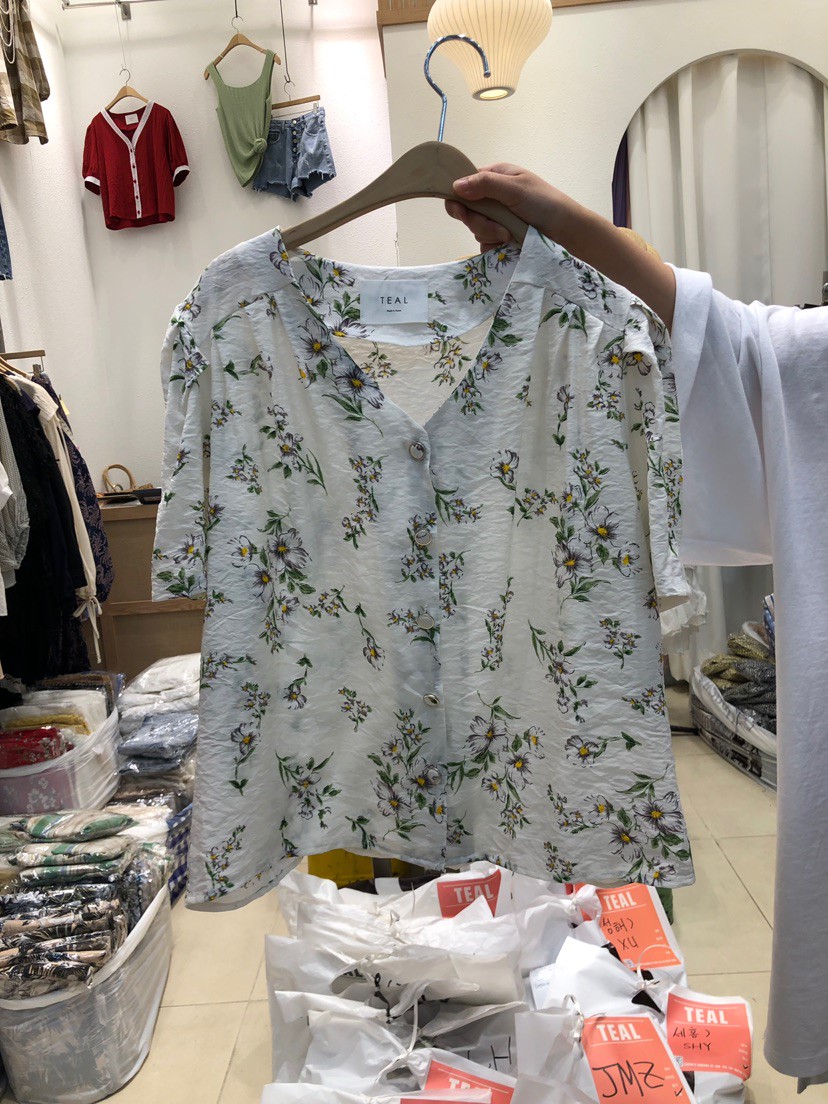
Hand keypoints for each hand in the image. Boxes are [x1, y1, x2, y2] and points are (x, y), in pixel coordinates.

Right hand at [445, 161, 676, 329]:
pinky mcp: (502, 240)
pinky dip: (495, 248)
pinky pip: (485, 246)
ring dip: (491, 235)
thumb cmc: (546, 204)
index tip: (459, 209)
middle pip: (467, 210)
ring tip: (511, 236)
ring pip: (476, 230)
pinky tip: (509, 246)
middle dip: (479, 222)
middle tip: (498, 227)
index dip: (459, 197)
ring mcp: (497, 219)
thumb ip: (486, 185)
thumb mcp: (515, 189)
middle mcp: (494, 197)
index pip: (464, 185)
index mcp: (496, 177)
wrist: (568, 233)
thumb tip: (455, 185)